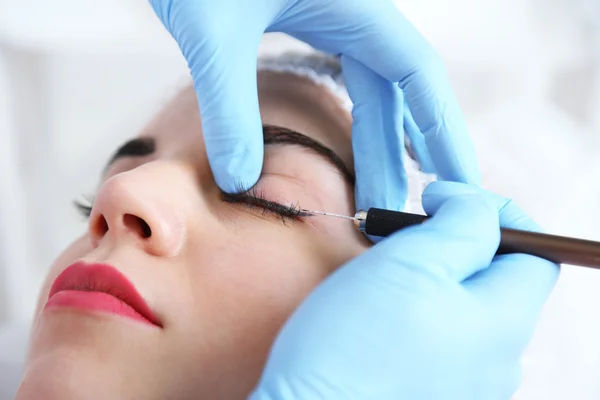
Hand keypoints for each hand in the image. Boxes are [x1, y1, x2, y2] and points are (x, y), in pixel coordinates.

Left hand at [149, 0, 479, 208]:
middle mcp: (353, 10)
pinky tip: (356, 143)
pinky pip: (345, 76)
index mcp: (353, 4)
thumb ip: (227, 108)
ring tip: (376, 197)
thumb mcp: (212, 33)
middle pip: (394, 92)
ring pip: (370, 88)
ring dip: (375, 143)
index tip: (462, 182)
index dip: (444, 130)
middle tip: (395, 215)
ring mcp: (331, 14)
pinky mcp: (306, 19)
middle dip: (397, 155)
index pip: (416, 73)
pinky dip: (354, 115)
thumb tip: (241, 183)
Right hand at [249, 182, 559, 399]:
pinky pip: (444, 337)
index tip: (441, 198)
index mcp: (504, 325)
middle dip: (457, 243)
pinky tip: (381, 309)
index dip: (497, 214)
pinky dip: (422, 308)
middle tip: (404, 232)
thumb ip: (463, 225)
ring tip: (385, 268)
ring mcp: (468, 385)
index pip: (537, 254)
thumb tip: (477, 207)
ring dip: (434, 274)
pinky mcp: (436, 394)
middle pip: (498, 280)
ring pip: (466, 308)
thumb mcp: (412, 259)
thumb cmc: (353, 339)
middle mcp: (497, 363)